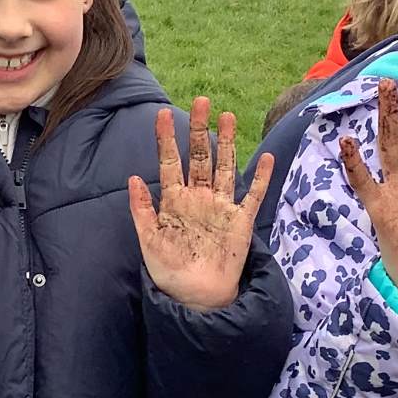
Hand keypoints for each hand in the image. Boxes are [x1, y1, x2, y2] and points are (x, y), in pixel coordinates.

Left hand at [127, 96, 274, 310]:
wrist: (195, 296)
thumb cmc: (168, 270)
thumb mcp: (148, 240)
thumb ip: (141, 210)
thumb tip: (132, 178)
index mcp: (175, 200)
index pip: (170, 162)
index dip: (166, 139)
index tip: (162, 114)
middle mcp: (199, 198)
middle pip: (201, 156)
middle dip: (200, 129)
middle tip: (201, 101)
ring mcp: (221, 207)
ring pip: (226, 167)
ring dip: (227, 143)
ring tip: (227, 116)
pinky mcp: (240, 221)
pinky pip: (253, 196)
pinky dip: (260, 178)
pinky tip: (265, 158)